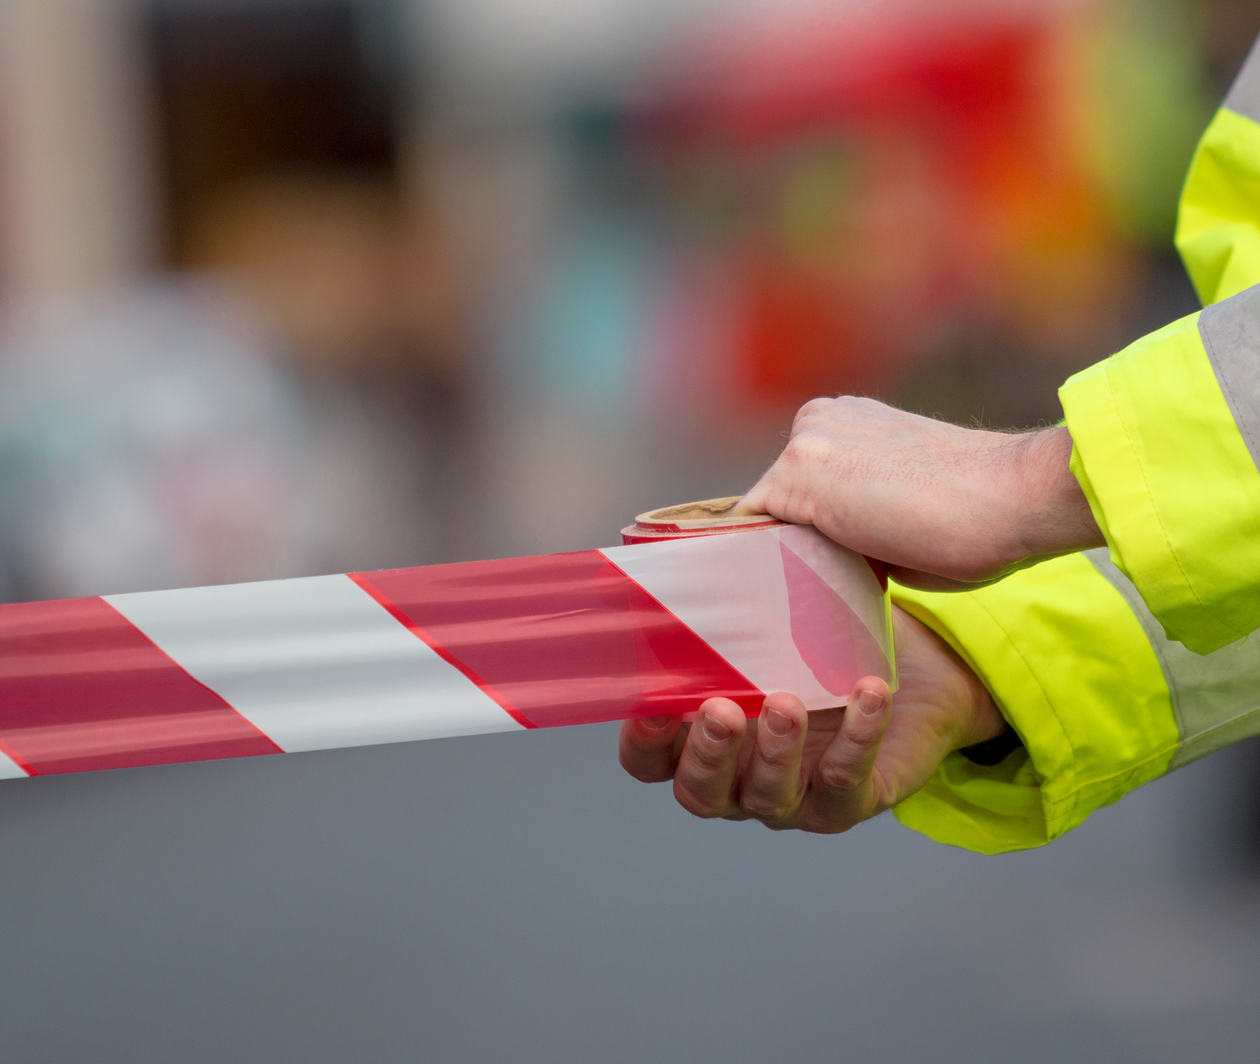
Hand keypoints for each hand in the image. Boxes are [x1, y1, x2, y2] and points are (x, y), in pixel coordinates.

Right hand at [618, 606, 1006, 832]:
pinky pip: (847, 779)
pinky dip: (857, 737)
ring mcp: (791, 798)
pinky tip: (868, 694)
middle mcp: (737, 779)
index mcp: (699, 740)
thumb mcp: (770, 622)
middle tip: (723, 708)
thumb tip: (709, 532)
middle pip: (700, 791)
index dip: (643, 739)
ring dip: (776, 751)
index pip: (649, 758)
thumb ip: (732, 596)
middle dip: (708, 753)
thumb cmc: (820, 647)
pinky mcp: (848, 802)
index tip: (650, 701)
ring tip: (789, 702)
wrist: (911, 679)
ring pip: (769, 797)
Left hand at [737, 396, 1101, 588]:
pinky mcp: (795, 477)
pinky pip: (749, 533)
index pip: (799, 484)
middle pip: (776, 499)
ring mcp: (803, 445)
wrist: (1013, 496)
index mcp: (848, 419)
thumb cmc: (980, 515)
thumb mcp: (903, 509)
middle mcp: (818, 421)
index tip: (813, 572)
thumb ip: (862, 520)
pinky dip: (754, 565)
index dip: (804, 534)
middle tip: (801, 593)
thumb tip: (833, 558)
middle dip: (784, 544)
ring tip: (792, 600)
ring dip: (770, 556)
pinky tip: (773, 598)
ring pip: (763, 517)